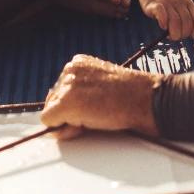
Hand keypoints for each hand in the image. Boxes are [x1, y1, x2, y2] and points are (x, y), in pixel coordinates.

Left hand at [42, 54, 158, 136]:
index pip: (61, 90)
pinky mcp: (66, 102)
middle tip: (95, 114)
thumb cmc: (130, 97)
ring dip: (69, 121)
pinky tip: (84, 125)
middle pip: (54, 100)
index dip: (75, 106)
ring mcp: (67, 85)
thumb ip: (80, 91)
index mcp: (78, 63)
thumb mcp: (101, 86)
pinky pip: (49, 121)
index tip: (94, 107)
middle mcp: (69, 70)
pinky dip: (63, 130)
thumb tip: (58, 111)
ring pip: (51, 112)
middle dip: (69, 114)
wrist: (144, 100)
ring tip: (94, 117)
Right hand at [137, 0, 193, 39]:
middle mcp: (179, 3)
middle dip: (183, 35)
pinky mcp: (154, 3)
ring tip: (168, 34)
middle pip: (187, 24)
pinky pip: (161, 14)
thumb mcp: (185, 1)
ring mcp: (167, 2)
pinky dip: (163, 22)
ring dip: (174, 33)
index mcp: (188, 3)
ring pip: (176, 22)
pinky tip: (162, 25)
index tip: (189, 35)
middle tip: (175, 35)